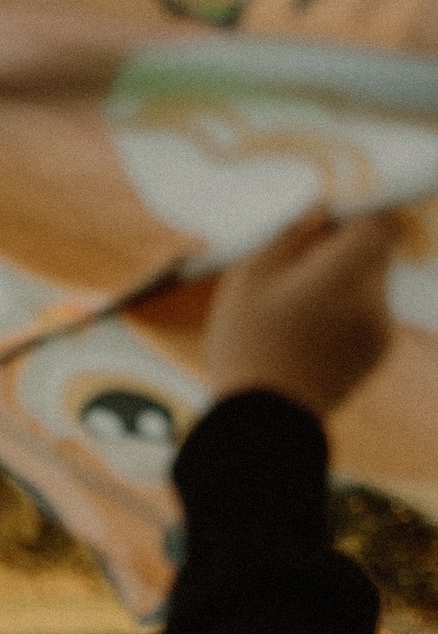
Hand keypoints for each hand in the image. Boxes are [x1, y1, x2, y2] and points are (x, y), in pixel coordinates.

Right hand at [204, 207, 402, 424]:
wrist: (263, 423)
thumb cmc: (249, 346)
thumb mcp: (250, 277)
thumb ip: (291, 234)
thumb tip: (320, 210)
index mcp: (348, 273)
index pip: (383, 222)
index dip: (358, 213)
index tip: (325, 221)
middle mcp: (375, 300)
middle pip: (375, 253)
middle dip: (340, 251)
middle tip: (292, 268)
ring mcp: (379, 331)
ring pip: (368, 285)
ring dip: (338, 284)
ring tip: (291, 309)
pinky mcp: (374, 356)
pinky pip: (365, 316)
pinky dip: (340, 314)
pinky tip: (302, 335)